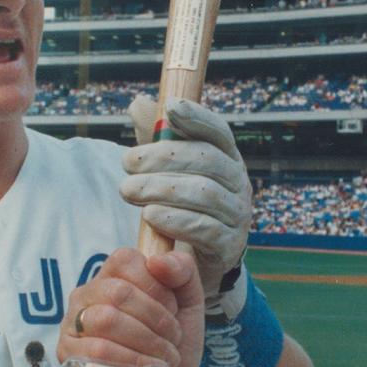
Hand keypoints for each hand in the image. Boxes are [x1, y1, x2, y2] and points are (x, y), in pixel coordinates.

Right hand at [59, 249, 205, 366]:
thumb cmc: (174, 344)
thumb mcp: (190, 301)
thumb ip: (182, 270)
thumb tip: (157, 261)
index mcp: (112, 276)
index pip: (125, 260)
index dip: (156, 286)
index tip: (173, 309)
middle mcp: (86, 296)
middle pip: (118, 292)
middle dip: (156, 319)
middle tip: (172, 338)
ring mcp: (72, 325)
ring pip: (106, 319)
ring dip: (147, 341)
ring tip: (165, 356)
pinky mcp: (68, 356)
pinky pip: (97, 351)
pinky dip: (133, 361)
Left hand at [122, 95, 250, 302]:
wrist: (195, 262)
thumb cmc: (181, 206)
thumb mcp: (168, 170)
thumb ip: (156, 139)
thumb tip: (139, 104)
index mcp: (228, 159)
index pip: (219, 132)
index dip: (198, 117)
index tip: (171, 108)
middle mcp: (239, 183)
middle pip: (209, 160)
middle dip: (164, 157)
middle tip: (126, 162)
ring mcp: (238, 215)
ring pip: (205, 194)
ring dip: (162, 189)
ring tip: (129, 190)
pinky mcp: (229, 245)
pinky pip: (205, 228)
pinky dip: (176, 220)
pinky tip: (150, 215)